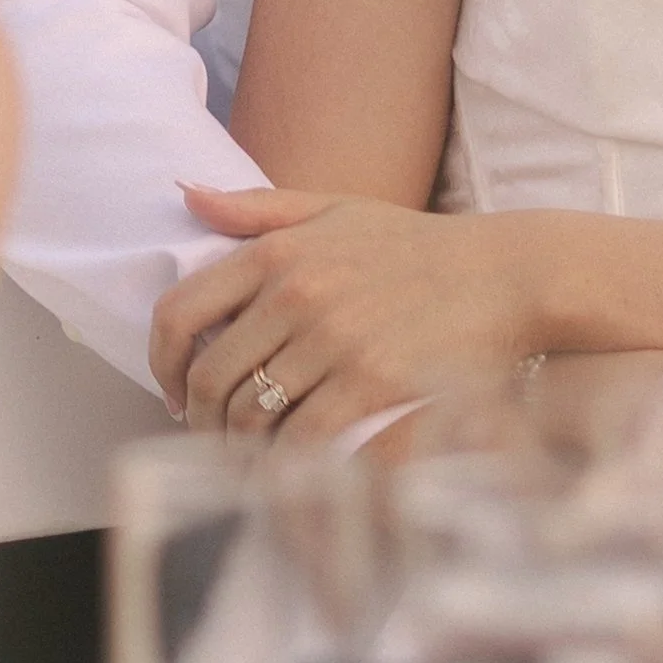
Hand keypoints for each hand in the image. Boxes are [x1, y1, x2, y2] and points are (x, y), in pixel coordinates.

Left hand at [149, 186, 547, 439]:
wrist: (502, 274)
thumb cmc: (415, 246)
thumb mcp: (337, 208)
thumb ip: (258, 207)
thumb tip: (184, 195)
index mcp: (279, 250)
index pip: (178, 312)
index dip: (160, 363)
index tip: (173, 391)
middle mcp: (297, 292)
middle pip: (208, 377)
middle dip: (201, 419)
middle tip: (215, 436)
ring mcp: (333, 339)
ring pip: (249, 417)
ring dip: (241, 448)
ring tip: (253, 455)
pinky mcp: (370, 382)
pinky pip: (300, 441)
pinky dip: (285, 465)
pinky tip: (293, 467)